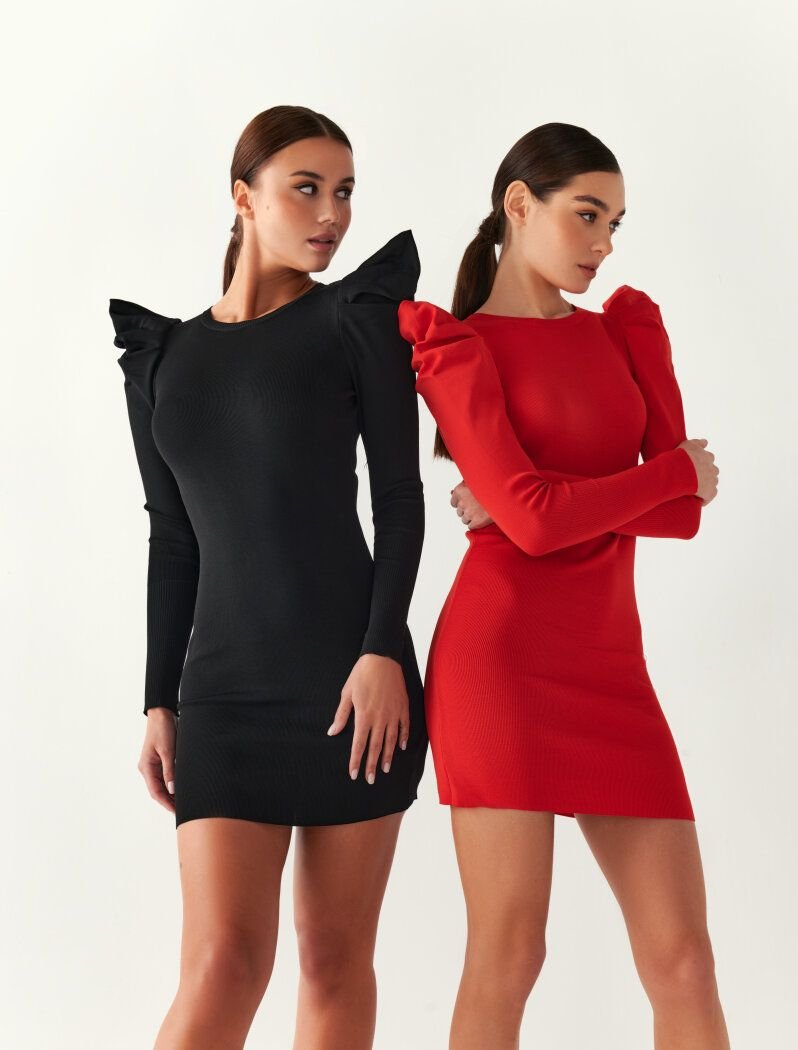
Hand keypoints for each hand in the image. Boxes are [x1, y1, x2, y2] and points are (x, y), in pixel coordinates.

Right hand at [138, 707, 176, 812]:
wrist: (162, 713)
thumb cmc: (162, 728)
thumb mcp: (168, 750)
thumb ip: (170, 770)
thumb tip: (172, 789)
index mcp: (146, 767)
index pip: (156, 792)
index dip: (166, 803)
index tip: (177, 812)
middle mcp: (148, 768)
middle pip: (159, 790)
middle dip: (170, 801)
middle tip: (184, 809)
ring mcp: (154, 764)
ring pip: (163, 784)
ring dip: (172, 793)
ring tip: (185, 801)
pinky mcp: (161, 759)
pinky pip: (166, 776)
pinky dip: (173, 783)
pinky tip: (181, 787)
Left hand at [327, 654, 409, 782]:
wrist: (382, 657)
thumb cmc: (361, 674)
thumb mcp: (347, 693)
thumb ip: (341, 715)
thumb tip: (333, 732)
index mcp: (364, 715)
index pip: (359, 744)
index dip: (356, 760)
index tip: (354, 774)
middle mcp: (379, 718)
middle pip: (375, 747)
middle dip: (372, 765)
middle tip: (370, 780)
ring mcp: (393, 713)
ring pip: (391, 740)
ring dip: (388, 756)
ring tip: (385, 769)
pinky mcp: (403, 707)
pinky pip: (404, 726)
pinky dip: (403, 738)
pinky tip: (401, 747)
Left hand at [450, 480, 493, 528]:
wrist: (503, 495)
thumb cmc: (490, 486)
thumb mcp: (474, 481)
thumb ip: (463, 486)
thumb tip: (451, 492)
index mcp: (459, 491)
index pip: (454, 503)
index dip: (462, 504)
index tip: (468, 503)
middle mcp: (462, 502)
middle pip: (459, 512)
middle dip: (467, 511)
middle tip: (477, 507)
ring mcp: (469, 513)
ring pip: (464, 520)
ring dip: (471, 518)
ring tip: (481, 512)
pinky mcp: (476, 522)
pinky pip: (471, 526)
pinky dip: (476, 524)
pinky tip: (482, 518)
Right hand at [677, 438, 718, 504]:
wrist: (679, 471)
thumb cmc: (681, 457)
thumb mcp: (687, 444)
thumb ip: (697, 442)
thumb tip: (706, 441)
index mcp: (707, 457)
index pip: (709, 458)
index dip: (701, 463)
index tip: (694, 466)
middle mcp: (712, 468)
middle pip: (712, 471)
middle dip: (705, 474)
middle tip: (693, 478)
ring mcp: (712, 480)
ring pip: (712, 483)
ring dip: (706, 485)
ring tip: (694, 489)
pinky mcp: (710, 492)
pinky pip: (710, 496)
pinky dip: (704, 498)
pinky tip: (697, 500)